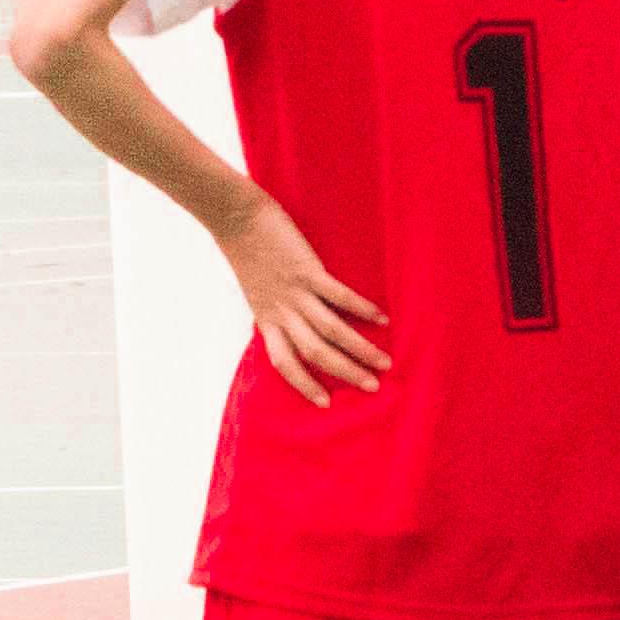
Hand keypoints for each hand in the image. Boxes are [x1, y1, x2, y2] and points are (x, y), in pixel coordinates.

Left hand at [215, 193, 390, 404]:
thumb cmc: (246, 250)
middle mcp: (281, 311)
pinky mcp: (306, 270)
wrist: (233, 216)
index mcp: (266, 318)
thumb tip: (296, 325)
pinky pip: (339, 296)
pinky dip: (362, 309)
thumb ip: (275, 310)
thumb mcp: (255, 290)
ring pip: (331, 331)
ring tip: (385, 362)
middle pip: (316, 353)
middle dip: (346, 373)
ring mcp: (294, 292)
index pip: (284, 362)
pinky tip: (382, 318)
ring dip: (361, 349)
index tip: (326, 403)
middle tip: (373, 388)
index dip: (304, 385)